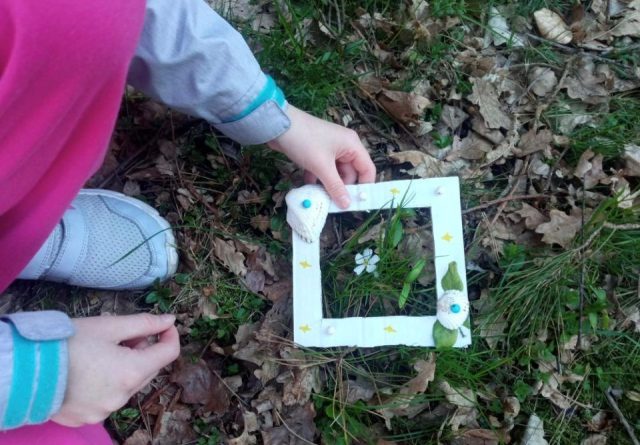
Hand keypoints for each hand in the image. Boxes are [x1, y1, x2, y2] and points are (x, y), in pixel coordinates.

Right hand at [52, 314, 179, 425]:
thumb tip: (169, 320)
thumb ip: (144, 323)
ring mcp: (104, 411)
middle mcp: (123, 397)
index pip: (169, 353)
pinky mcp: (86, 418)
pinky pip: (107, 399)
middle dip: (144, 351)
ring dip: (125, 368)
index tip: (163, 325)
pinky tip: (88, 372)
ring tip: (102, 352)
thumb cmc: (67, 343)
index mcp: (132, 372)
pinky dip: (107, 384)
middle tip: (125, 336)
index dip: (170, 335)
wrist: (24, 370)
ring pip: (128, 385)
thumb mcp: (109, 326)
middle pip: (148, 370)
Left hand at [267, 105, 375, 207]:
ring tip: (321, 198)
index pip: (367, 168)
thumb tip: (347, 205)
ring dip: (328, 185)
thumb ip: (335, 187)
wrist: (278, 126)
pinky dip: (317, 178)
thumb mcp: (322, 167)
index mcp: (352, 145)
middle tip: (335, 204)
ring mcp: (330, 149)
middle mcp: (344, 146)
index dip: (365, 186)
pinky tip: (309, 186)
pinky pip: (323, 170)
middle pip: (350, 173)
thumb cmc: (305, 142)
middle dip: (342, 188)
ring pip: (335, 173)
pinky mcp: (317, 152)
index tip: (359, 203)